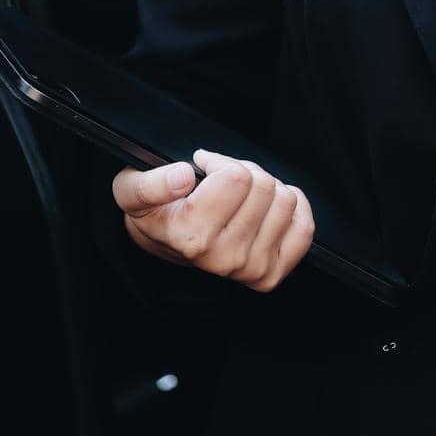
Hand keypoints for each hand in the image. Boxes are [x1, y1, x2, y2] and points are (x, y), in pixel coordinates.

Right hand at [112, 148, 314, 292]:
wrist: (167, 246)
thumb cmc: (155, 212)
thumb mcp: (131, 190)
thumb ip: (149, 182)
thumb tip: (183, 176)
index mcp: (191, 237)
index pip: (236, 177)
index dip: (219, 161)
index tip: (203, 167)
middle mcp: (223, 259)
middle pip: (263, 185)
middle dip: (243, 172)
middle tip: (222, 182)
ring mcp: (251, 270)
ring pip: (285, 200)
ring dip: (266, 189)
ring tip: (240, 197)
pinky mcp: (273, 273)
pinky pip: (303, 226)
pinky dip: (292, 208)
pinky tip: (266, 207)